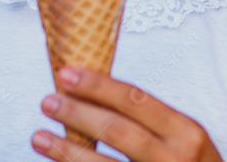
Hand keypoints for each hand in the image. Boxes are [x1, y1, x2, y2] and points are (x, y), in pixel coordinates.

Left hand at [32, 65, 223, 160]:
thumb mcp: (187, 141)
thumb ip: (152, 122)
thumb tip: (96, 97)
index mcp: (187, 132)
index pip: (135, 100)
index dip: (98, 85)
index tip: (67, 73)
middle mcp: (175, 158)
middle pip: (117, 130)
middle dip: (77, 113)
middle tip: (47, 101)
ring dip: (67, 150)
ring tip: (39, 137)